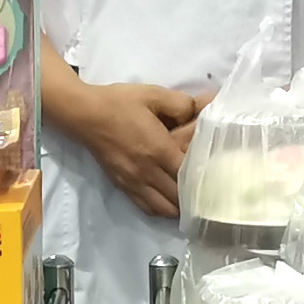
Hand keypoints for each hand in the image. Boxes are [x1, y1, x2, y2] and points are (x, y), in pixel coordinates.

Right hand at [65, 77, 200, 219]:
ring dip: (179, 207)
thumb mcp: (154, 94)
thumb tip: (198, 113)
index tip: (217, 176)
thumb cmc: (120, 103)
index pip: (190, 174)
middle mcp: (148, 171)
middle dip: (195, 196)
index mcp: (159, 149)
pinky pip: (147, 207)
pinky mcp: (123, 186)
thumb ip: (181, 103)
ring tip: (189, 199)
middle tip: (207, 190)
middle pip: (179, 197)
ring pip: (164, 208)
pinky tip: (168, 200)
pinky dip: (161, 209)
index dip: (205, 178)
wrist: (85, 114)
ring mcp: (134, 182)